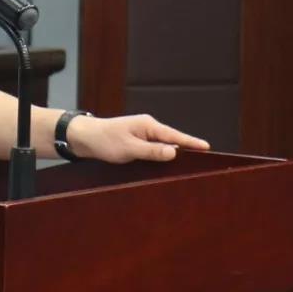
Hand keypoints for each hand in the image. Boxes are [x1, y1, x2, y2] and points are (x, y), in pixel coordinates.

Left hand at [66, 113, 210, 163]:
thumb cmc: (104, 141)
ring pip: (163, 146)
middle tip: (203, 161)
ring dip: (172, 154)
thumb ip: (152, 151)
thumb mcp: (129, 148)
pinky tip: (167, 165)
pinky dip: (161, 156)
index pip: (175, 135)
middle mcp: (148, 128)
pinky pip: (154, 149)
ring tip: (189, 166)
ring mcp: (142, 134)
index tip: (208, 148)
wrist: (84, 137)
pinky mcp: (137, 141)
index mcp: (148, 125)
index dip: (192, 143)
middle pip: (172, 140)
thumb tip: (174, 151)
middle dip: (186, 150)